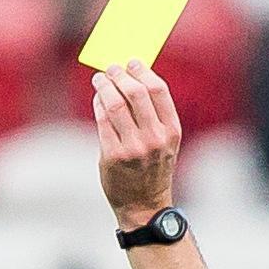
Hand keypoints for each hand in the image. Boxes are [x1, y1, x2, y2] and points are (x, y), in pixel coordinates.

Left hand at [93, 60, 182, 226]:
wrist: (144, 205)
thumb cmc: (152, 169)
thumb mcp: (164, 142)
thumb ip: (154, 114)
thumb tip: (132, 80)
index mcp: (171, 130)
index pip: (157, 90)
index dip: (143, 71)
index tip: (132, 62)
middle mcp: (154, 138)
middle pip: (135, 93)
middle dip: (121, 75)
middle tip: (112, 68)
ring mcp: (133, 148)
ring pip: (116, 104)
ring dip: (105, 86)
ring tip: (100, 79)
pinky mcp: (113, 156)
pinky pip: (103, 121)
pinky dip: (98, 104)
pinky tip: (97, 98)